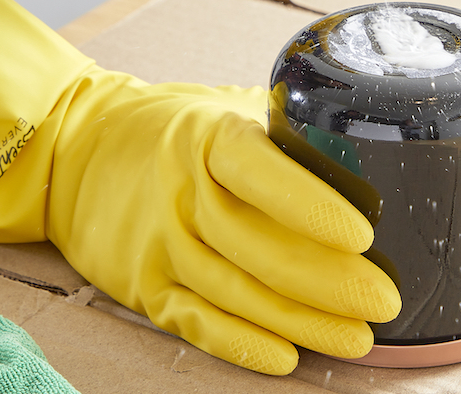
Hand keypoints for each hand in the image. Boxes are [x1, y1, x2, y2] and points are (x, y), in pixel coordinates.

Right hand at [48, 81, 398, 373]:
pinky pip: (194, 321)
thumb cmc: (174, 127)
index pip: (258, 171)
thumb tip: (368, 152)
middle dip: (326, 281)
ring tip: (357, 337)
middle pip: (255, 245)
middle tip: (382, 301)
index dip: (309, 206)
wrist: (77, 148)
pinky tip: (287, 356)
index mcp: (207, 137)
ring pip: (234, 290)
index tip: (362, 234)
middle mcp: (180, 191)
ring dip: (300, 320)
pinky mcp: (143, 284)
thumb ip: (284, 130)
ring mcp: (159, 242)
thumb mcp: (226, 105)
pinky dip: (240, 343)